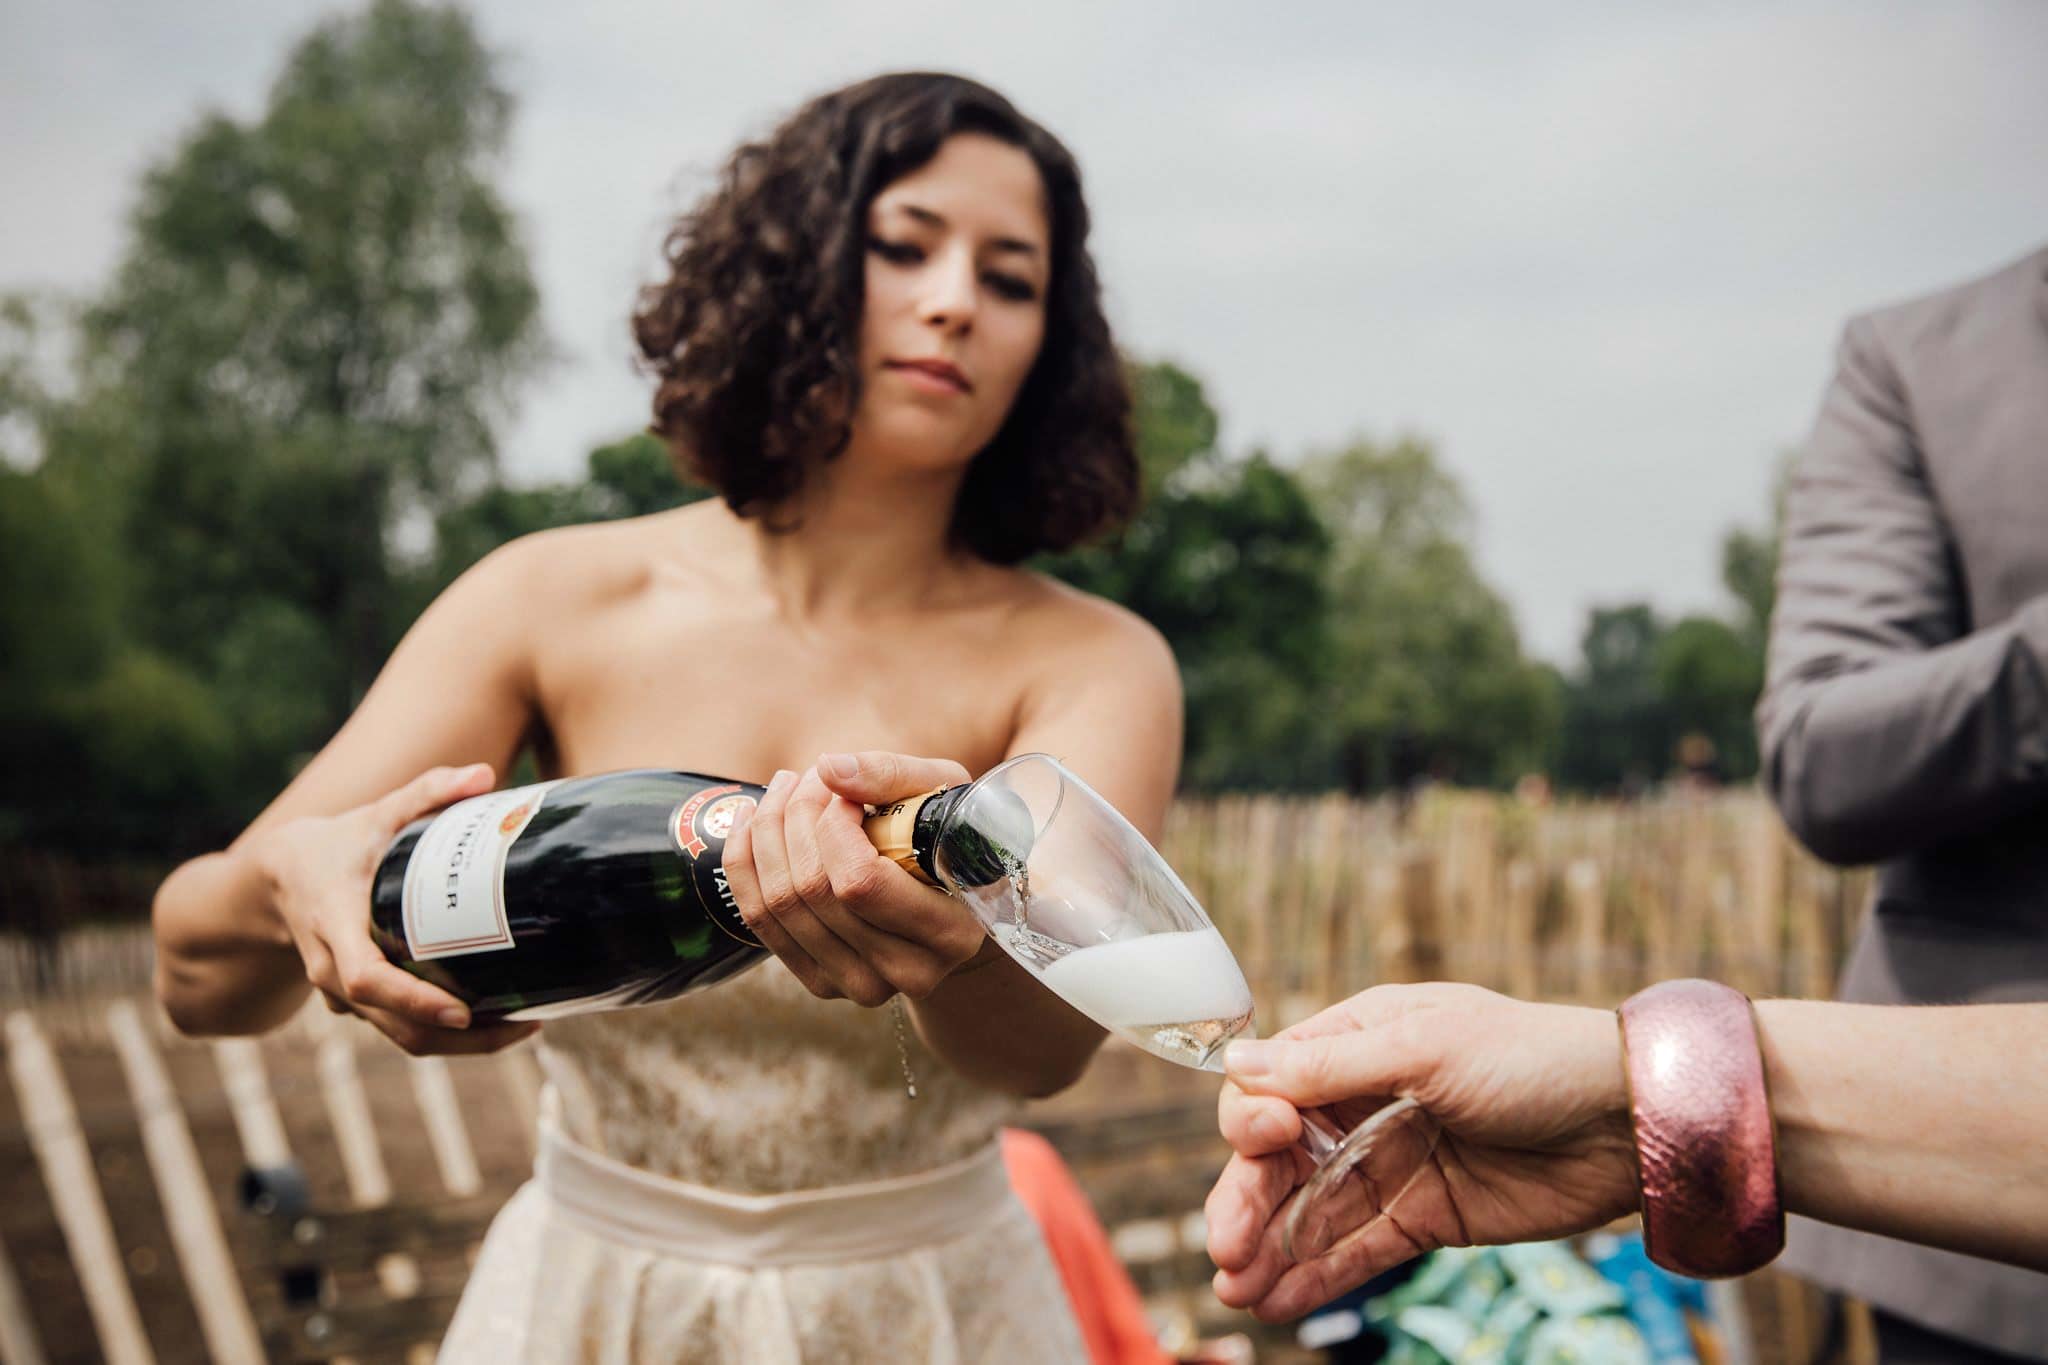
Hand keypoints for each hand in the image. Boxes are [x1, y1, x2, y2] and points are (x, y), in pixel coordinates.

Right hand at [250, 764, 540, 1055]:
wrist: (280, 876)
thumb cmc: (336, 844)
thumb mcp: (375, 813)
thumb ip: (426, 792)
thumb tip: (483, 775)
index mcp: (333, 927)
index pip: (368, 979)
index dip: (412, 1000)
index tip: (461, 1011)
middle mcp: (334, 971)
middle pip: (395, 1026)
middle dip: (461, 1039)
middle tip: (524, 1026)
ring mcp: (345, 994)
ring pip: (401, 1037)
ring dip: (461, 1045)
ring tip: (523, 1027)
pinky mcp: (361, 1002)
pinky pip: (401, 1029)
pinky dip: (445, 1034)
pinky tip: (496, 1020)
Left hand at [721, 752, 988, 1005]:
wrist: (947, 904)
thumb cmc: (948, 840)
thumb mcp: (941, 795)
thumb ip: (893, 776)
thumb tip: (828, 768)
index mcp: (950, 933)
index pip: (860, 883)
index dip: (835, 826)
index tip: (844, 791)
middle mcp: (906, 972)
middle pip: (812, 891)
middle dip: (797, 816)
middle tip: (809, 776)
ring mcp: (858, 984)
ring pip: (778, 903)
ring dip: (767, 830)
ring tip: (784, 788)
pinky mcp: (820, 982)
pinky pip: (759, 919)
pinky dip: (744, 862)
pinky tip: (750, 820)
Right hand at [1205, 983, 1638, 1321]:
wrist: (1629, 1121)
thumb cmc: (1534, 1058)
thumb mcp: (1428, 1047)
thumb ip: (1332, 1066)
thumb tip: (1238, 1064)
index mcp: (1358, 1042)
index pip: (1273, 1085)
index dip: (1254, 1119)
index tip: (1266, 1142)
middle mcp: (1364, 1102)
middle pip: (1280, 1157)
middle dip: (1246, 1200)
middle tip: (1225, 1248)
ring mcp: (1393, 1162)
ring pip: (1310, 1210)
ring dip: (1270, 1248)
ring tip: (1236, 1291)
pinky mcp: (1425, 1217)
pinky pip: (1358, 1250)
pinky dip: (1317, 1278)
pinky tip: (1277, 1304)